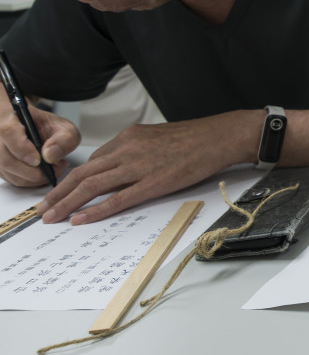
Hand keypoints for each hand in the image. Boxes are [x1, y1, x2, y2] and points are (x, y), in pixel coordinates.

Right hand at [0, 104, 77, 187]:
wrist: (35, 130)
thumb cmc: (45, 127)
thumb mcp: (64, 128)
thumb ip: (63, 139)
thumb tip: (50, 156)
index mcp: (10, 117)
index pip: (9, 131)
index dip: (22, 148)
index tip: (39, 160)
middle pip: (6, 159)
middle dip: (34, 171)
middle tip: (55, 168)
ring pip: (9, 172)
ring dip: (34, 177)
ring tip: (52, 169)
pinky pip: (11, 178)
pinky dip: (29, 180)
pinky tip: (42, 173)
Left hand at [36, 113, 250, 224]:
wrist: (220, 136)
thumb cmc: (195, 139)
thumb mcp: (157, 138)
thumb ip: (135, 151)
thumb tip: (119, 169)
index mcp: (129, 137)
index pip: (92, 161)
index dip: (72, 180)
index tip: (60, 193)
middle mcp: (128, 149)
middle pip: (83, 173)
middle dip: (59, 193)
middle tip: (42, 209)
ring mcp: (140, 165)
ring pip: (93, 186)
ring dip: (68, 203)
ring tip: (51, 217)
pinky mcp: (154, 181)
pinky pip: (118, 198)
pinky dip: (96, 210)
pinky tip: (80, 219)